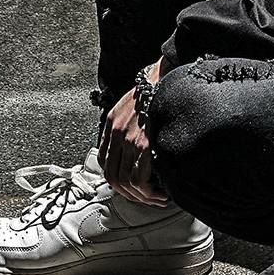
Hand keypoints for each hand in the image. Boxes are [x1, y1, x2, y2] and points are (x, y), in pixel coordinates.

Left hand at [98, 61, 169, 206]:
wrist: (167, 75)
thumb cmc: (157, 89)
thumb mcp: (133, 104)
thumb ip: (128, 126)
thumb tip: (134, 149)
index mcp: (112, 124)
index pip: (106, 164)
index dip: (118, 181)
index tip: (133, 188)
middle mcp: (116, 133)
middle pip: (113, 177)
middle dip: (130, 195)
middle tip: (147, 199)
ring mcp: (128, 139)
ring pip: (125, 182)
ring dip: (141, 197)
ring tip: (157, 199)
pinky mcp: (143, 142)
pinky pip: (138, 178)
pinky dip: (148, 191)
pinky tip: (160, 192)